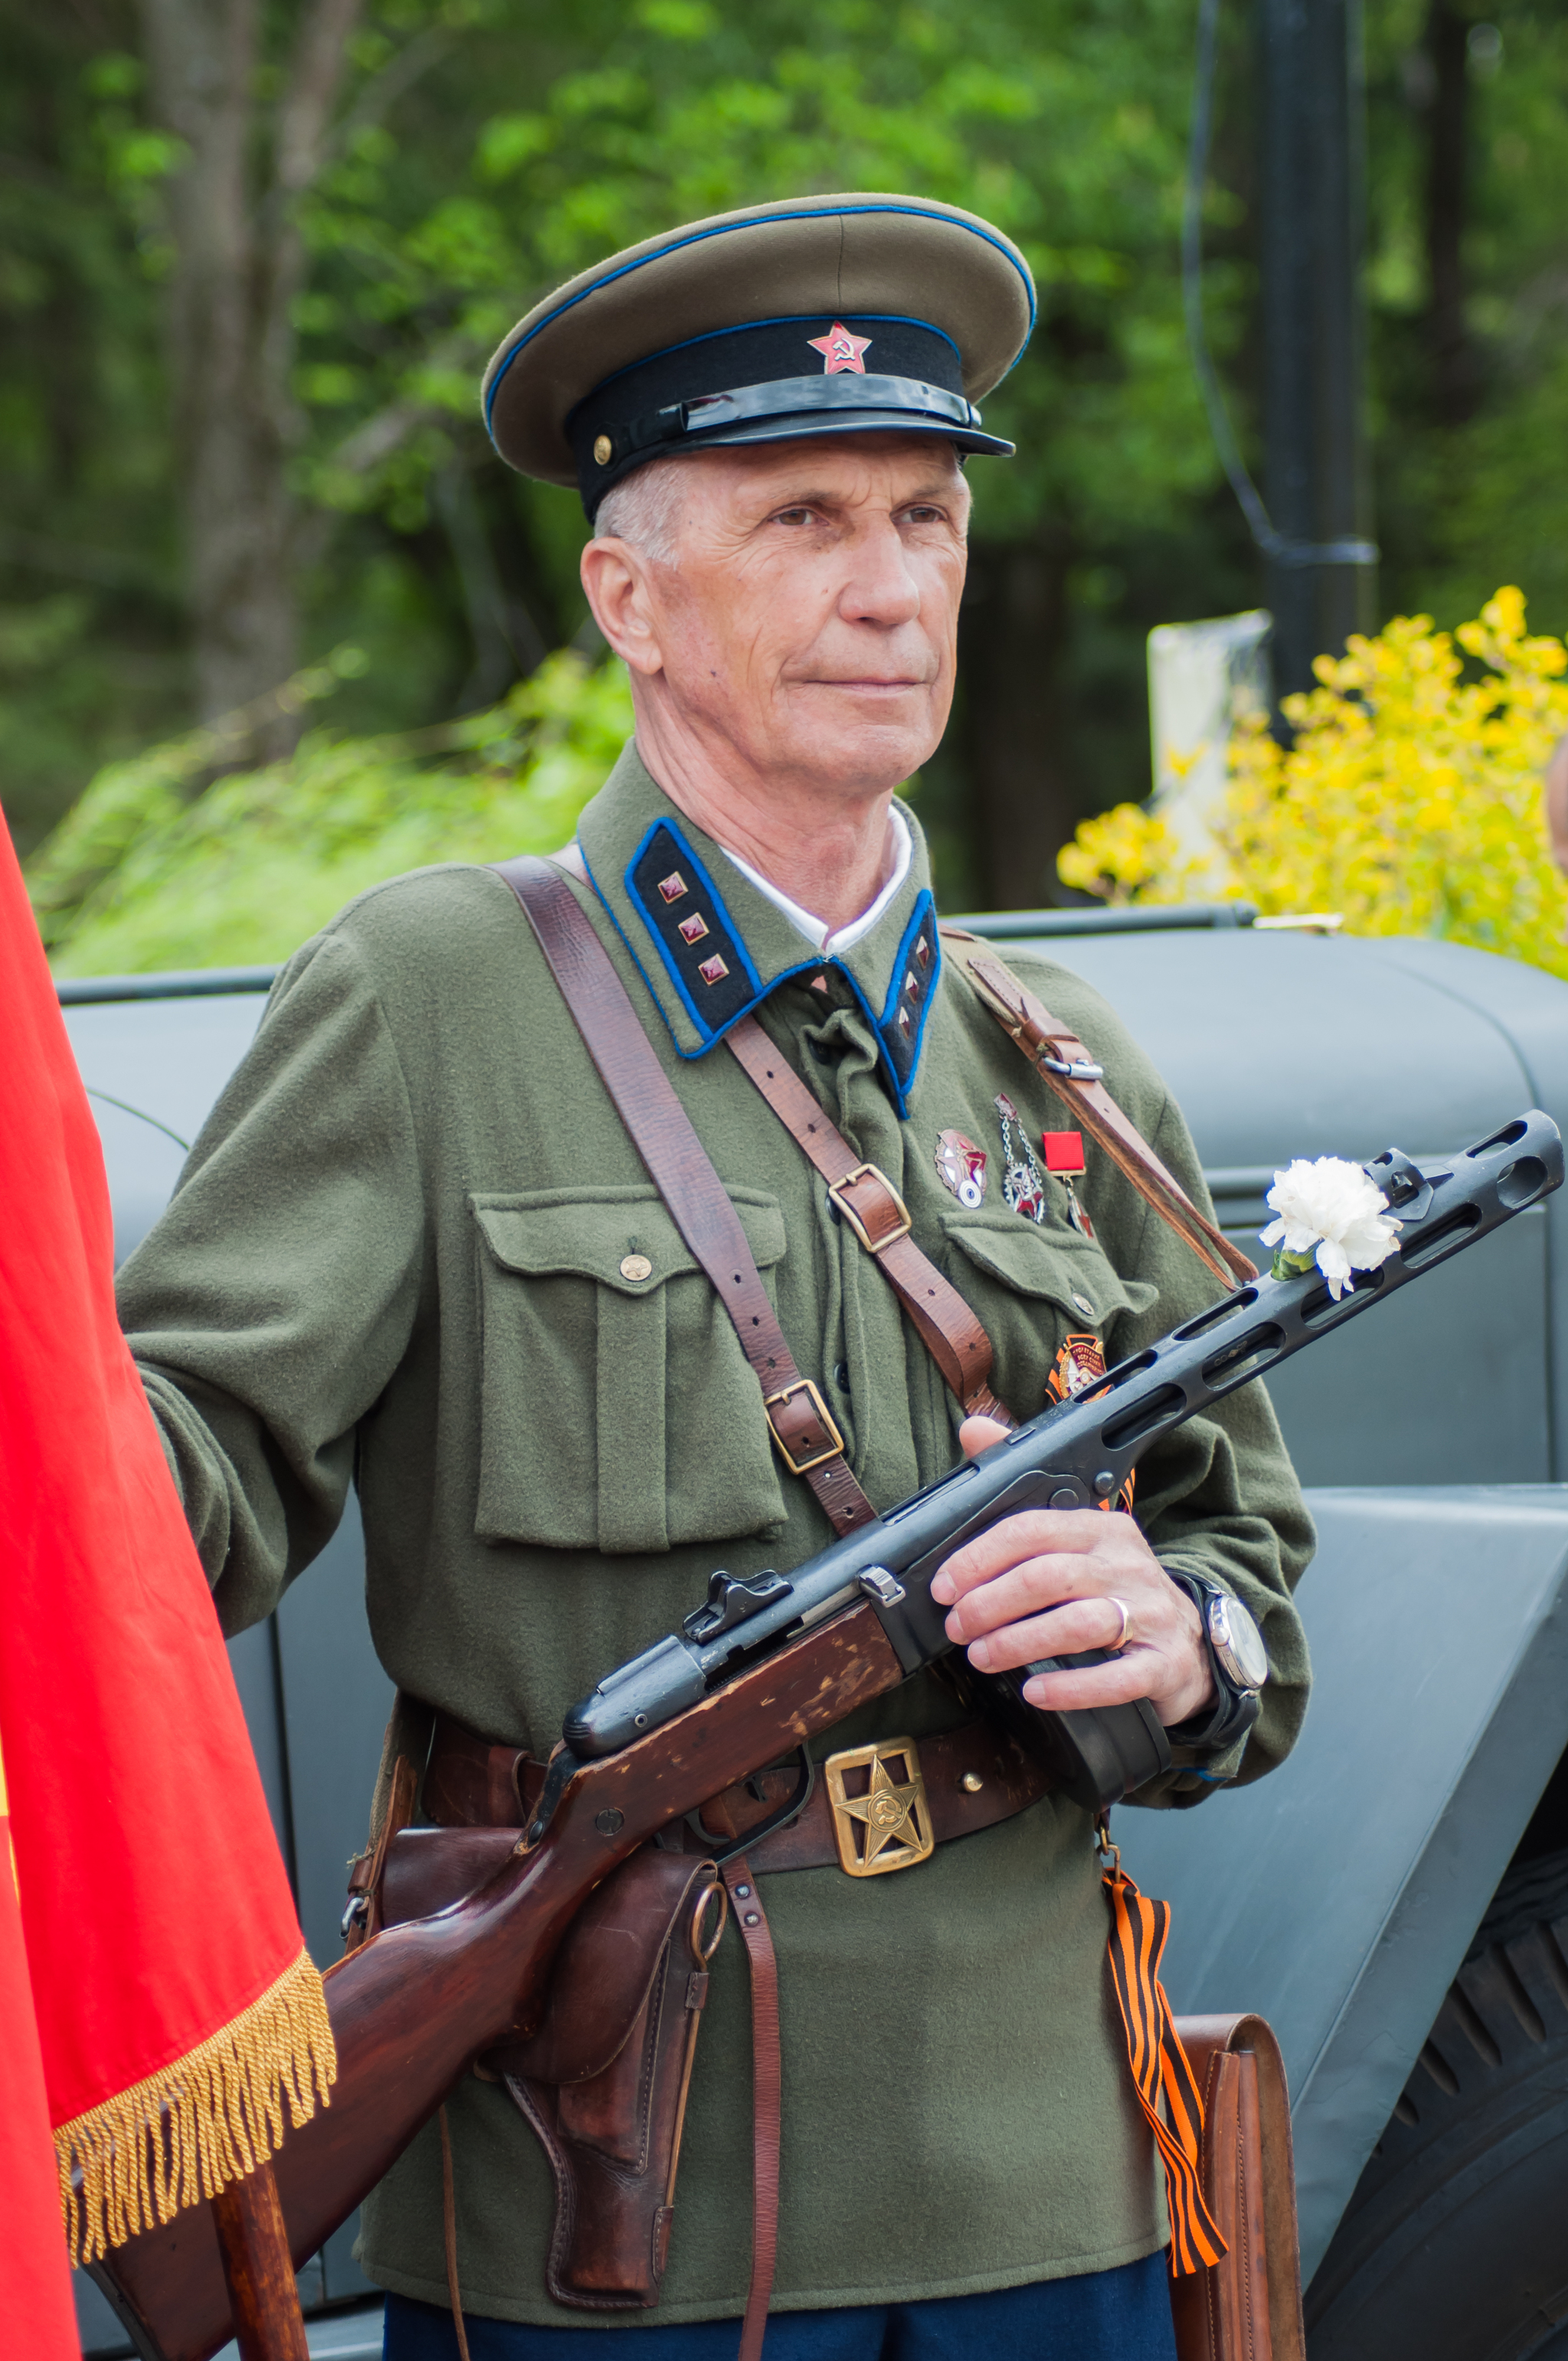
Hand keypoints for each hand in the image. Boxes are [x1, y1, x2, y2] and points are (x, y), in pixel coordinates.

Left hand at [927, 1417, 1215, 1725]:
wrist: (1188, 1645)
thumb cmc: (1115, 1588)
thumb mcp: (1077, 1536)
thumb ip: (1022, 1491)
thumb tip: (972, 1427)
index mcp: (1101, 1528)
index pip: (1032, 1529)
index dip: (980, 1557)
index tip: (945, 1586)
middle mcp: (1127, 1564)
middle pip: (1049, 1577)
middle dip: (991, 1603)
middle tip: (957, 1627)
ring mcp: (1149, 1614)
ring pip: (1079, 1624)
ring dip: (1019, 1642)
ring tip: (982, 1657)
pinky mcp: (1163, 1662)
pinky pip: (1117, 1677)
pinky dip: (1071, 1687)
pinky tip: (1035, 1692)